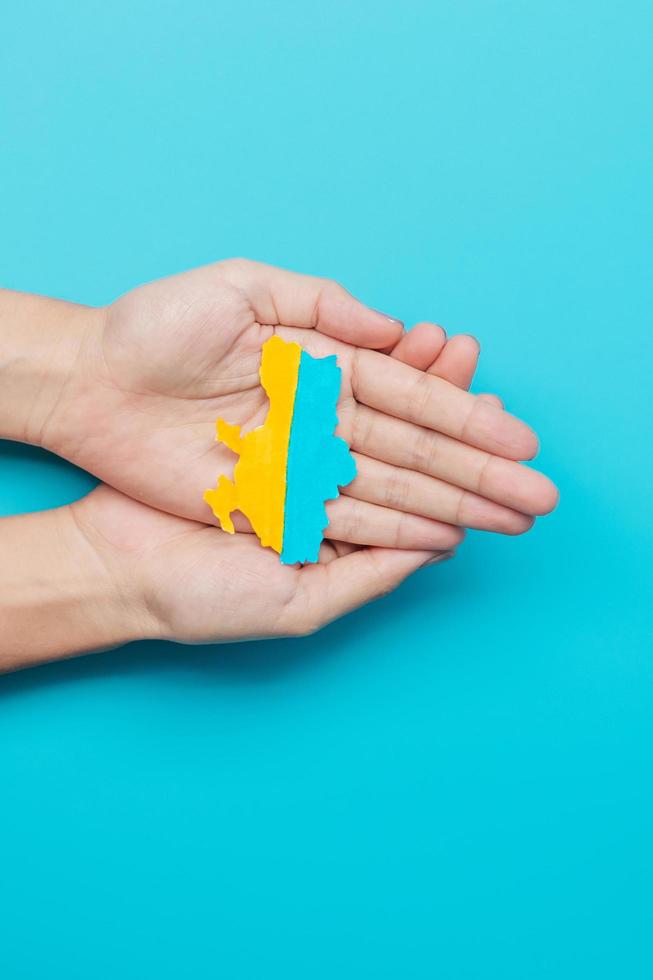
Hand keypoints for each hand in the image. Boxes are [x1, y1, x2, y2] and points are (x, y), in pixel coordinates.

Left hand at [40, 260, 556, 550]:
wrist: (93, 381)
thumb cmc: (156, 327)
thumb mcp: (241, 289)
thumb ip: (321, 305)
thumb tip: (394, 331)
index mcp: (322, 362)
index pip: (409, 392)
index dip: (464, 414)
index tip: (514, 436)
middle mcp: (320, 416)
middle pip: (414, 446)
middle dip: (476, 469)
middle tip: (537, 489)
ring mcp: (297, 462)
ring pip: (389, 486)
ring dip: (450, 503)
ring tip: (507, 516)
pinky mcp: (268, 499)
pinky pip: (340, 519)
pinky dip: (391, 528)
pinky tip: (441, 535)